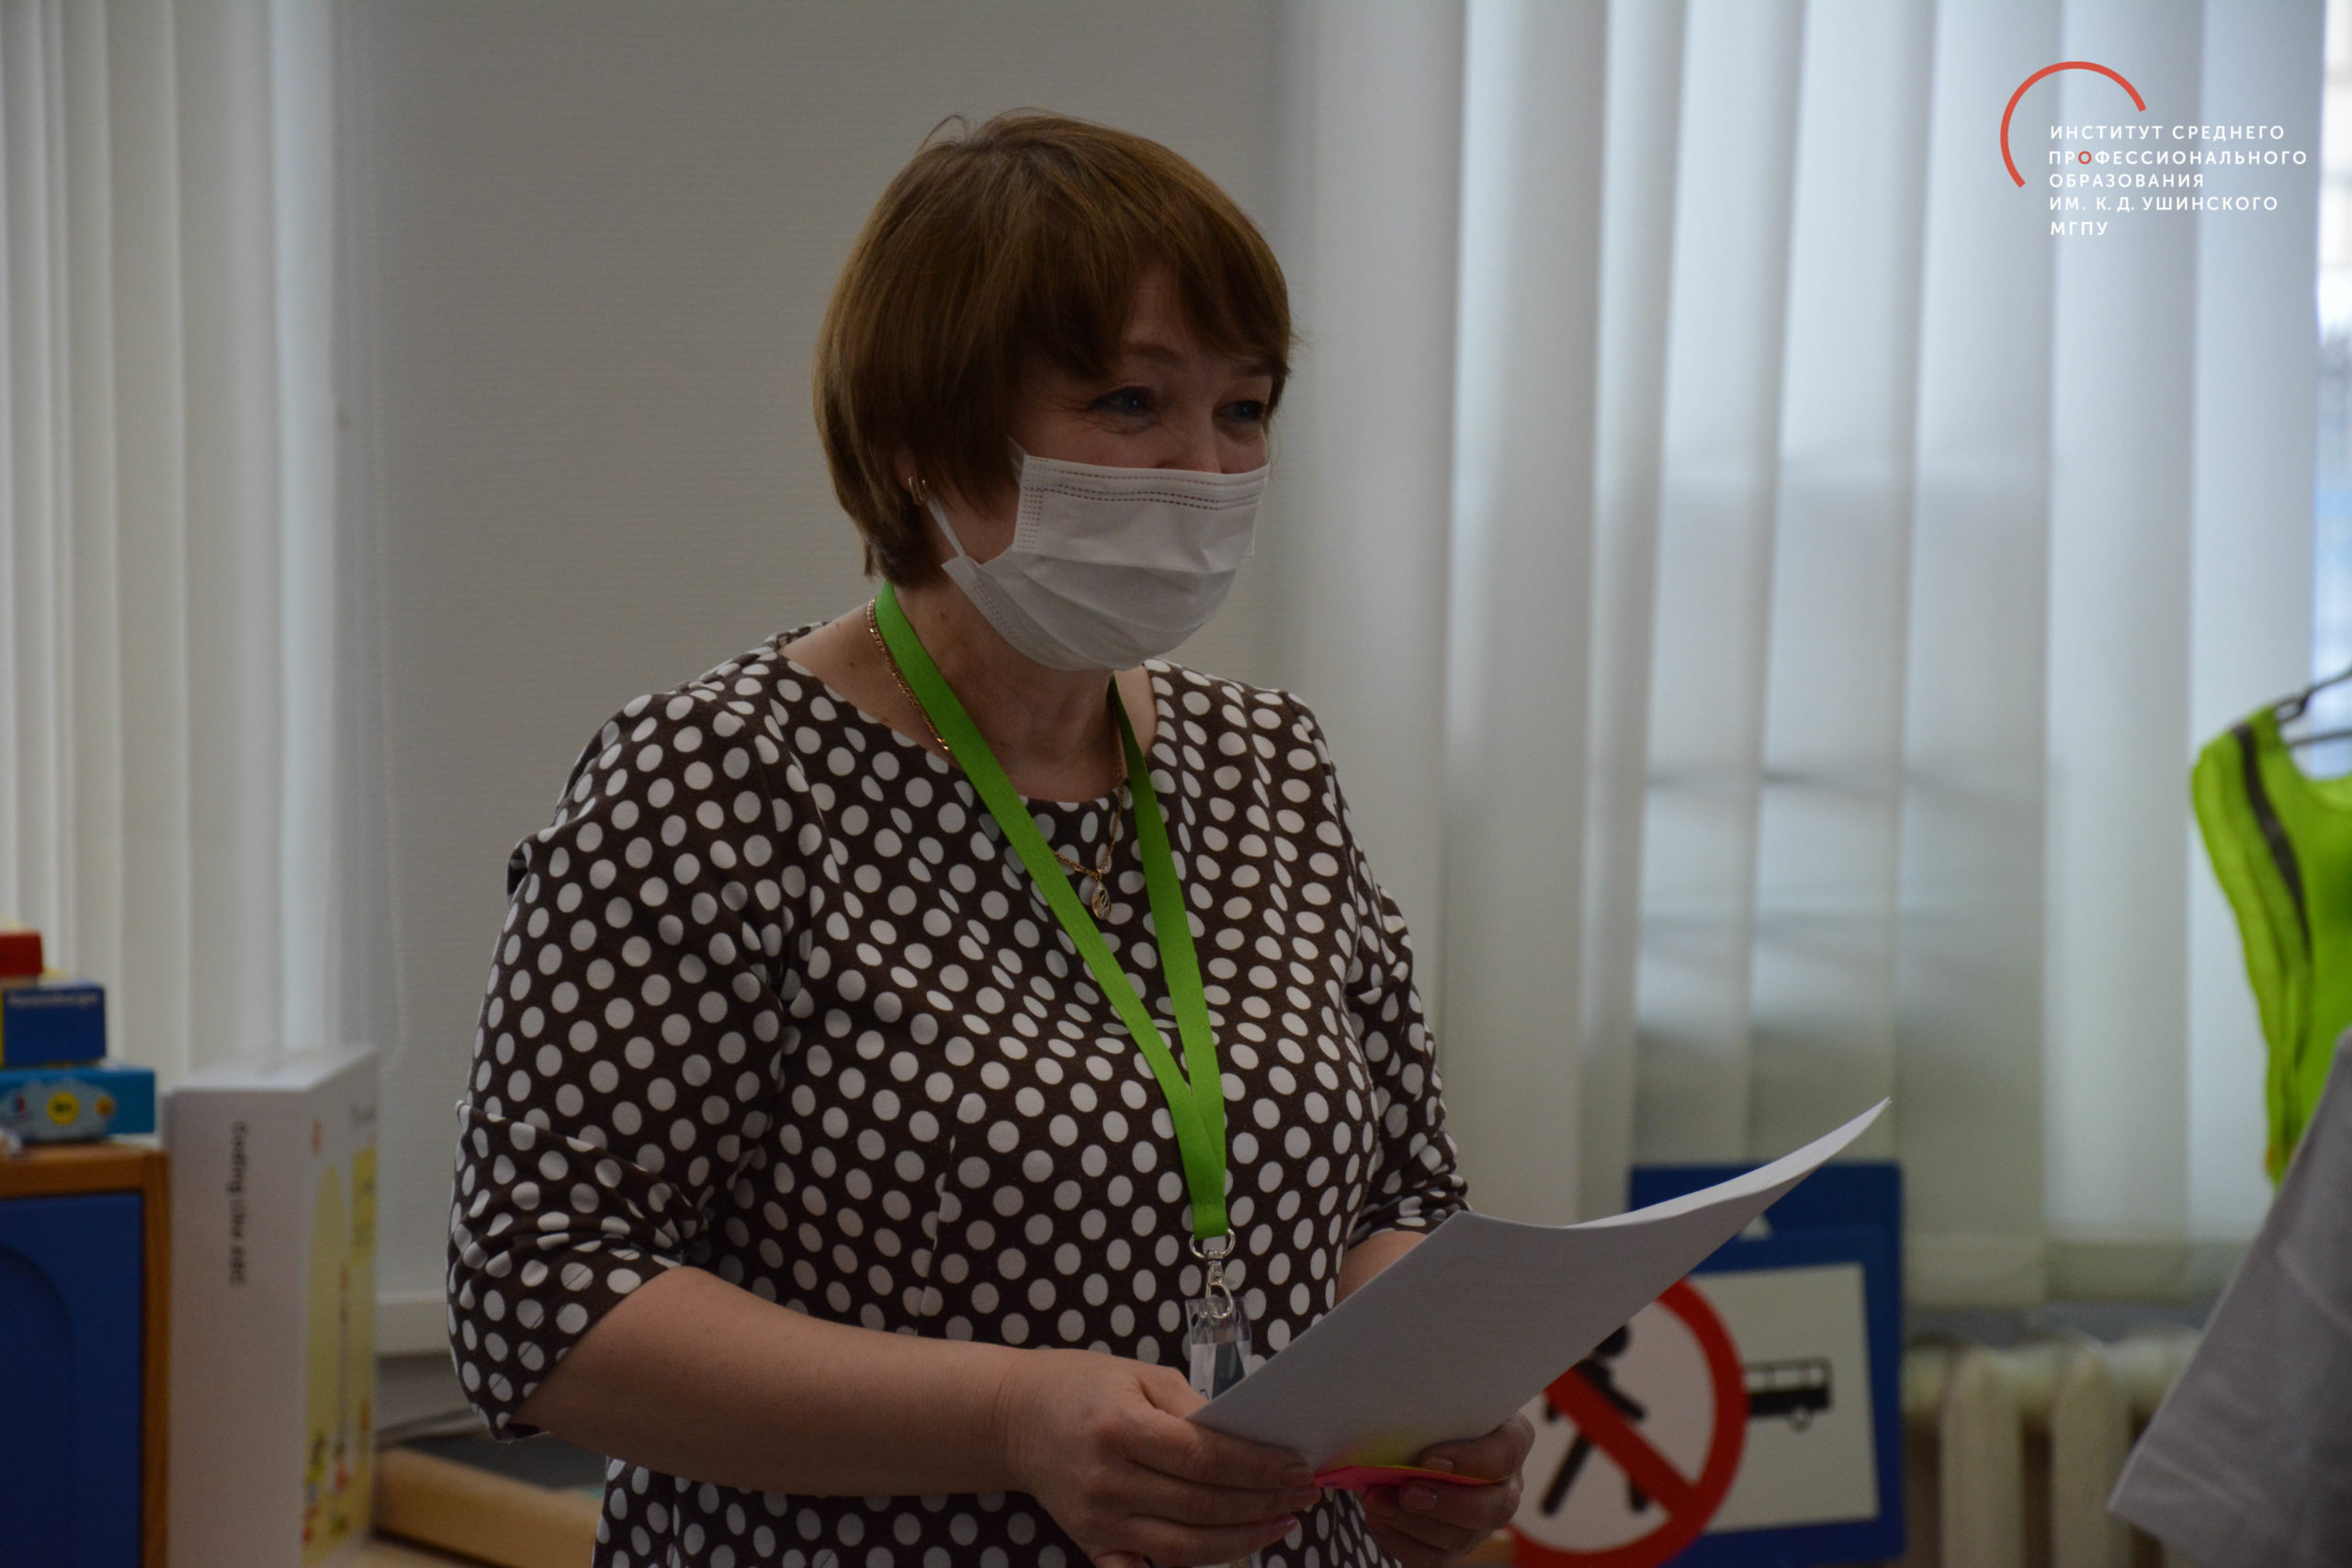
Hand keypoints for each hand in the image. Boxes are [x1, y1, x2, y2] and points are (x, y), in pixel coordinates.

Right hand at [993, 1347, 1323, 1567]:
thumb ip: (1191, 1405)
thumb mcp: (1138, 1373)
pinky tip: (1225, 1557)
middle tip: (1303, 1496)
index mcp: (1121, 1428)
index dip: (1259, 1468)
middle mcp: (1109, 1481)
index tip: (1297, 1468)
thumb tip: (1246, 1436)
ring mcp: (1099, 1520)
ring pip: (1185, 1548)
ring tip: (1280, 1524)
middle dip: (1263, 1503)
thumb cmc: (1080, 1385)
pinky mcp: (1091, 1543)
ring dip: (1242, 1541)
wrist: (1012, 1417)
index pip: (1207, 1458)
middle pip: (1204, 1506)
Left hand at [1360, 1415, 1533, 1567]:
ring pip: (1459, 1540)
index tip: (1428, 1458)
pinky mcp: (1456, 1545)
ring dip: (1411, 1524)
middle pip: (1492, 1508)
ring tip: (1375, 1501)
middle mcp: (1506, 1485)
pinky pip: (1434, 1559)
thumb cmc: (1435, 1408)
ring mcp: (1482, 1521)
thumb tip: (1387, 1406)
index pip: (1505, 1453)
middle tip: (1406, 1492)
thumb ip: (1433, 1403)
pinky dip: (1400, 1543)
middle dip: (1445, 1504)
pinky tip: (1377, 1520)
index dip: (1470, 1461)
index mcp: (1511, 1440)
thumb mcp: (1442, 1396)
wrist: (1422, 1432)